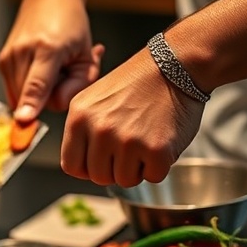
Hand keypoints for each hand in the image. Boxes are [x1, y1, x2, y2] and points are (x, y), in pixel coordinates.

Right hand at [0, 0, 103, 122]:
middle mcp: (22, 52)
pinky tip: (37, 70)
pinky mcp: (1, 62)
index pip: (38, 85)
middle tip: (62, 75)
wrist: (48, 0)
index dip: (31, 105)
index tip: (24, 119)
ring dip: (38, 94)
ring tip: (49, 70)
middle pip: (33, 99)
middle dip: (50, 97)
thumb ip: (77, 86)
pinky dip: (27, 88)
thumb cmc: (72, 27)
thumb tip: (55, 107)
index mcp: (49, 48)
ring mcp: (8, 57)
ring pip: (22, 99)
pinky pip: (15, 92)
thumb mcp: (86, 57)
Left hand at [60, 48, 205, 186]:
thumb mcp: (93, 100)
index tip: (100, 160)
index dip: (87, 168)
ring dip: (137, 168)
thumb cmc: (136, 85)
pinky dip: (159, 165)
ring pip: (124, 181)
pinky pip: (152, 177)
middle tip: (129, 147)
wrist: (175, 66)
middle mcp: (100, 130)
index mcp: (79, 117)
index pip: (71, 166)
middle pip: (98, 177)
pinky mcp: (156, 150)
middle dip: (114, 168)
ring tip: (144, 140)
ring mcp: (128, 141)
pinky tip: (160, 141)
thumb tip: (79, 165)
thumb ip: (82, 131)